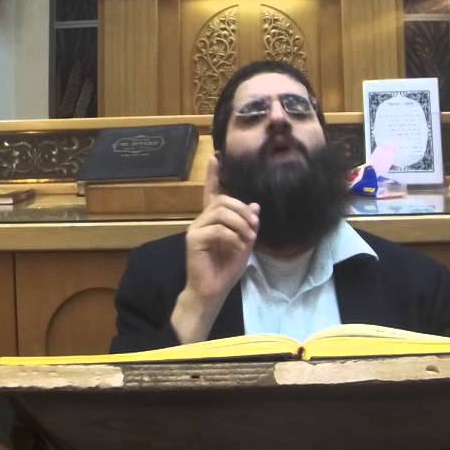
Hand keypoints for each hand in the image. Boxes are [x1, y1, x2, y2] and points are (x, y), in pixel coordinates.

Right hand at [170, 157, 258, 342]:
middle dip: (242, 210)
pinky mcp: (194, 240)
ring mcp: (196, 229)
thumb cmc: (226, 270)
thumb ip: (248, 225)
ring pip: (221, 212)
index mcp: (213, 220)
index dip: (213, 175)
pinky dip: (232, 237)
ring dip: (240, 224)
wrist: (212, 292)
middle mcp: (202, 221)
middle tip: (254, 225)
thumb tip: (256, 205)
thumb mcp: (244, 245)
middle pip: (222, 200)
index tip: (215, 157)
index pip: (212, 192)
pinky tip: (237, 247)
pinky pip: (217, 230)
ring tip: (248, 238)